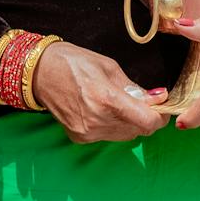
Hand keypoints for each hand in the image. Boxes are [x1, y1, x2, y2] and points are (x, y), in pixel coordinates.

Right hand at [30, 41, 167, 143]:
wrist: (39, 72)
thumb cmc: (74, 63)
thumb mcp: (110, 68)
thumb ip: (135, 88)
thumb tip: (158, 99)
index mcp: (107, 99)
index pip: (149, 122)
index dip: (160, 116)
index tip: (160, 107)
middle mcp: (98, 121)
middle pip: (140, 130)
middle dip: (144, 117)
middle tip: (137, 100)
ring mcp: (87, 132)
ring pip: (126, 135)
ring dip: (129, 122)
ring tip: (115, 104)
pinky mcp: (79, 137)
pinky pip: (108, 136)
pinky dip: (112, 126)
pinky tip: (100, 111)